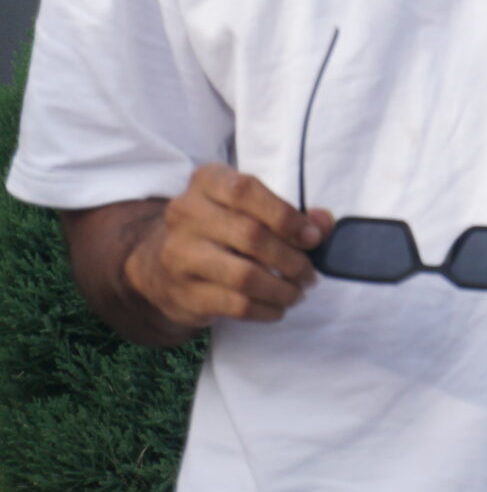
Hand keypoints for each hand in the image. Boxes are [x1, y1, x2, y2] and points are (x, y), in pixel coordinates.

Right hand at [126, 164, 331, 330]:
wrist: (158, 265)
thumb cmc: (219, 229)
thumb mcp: (247, 208)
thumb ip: (291, 213)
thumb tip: (324, 223)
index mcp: (206, 182)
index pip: (246, 191)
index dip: (286, 216)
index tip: (312, 238)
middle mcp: (185, 214)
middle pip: (250, 236)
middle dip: (292, 259)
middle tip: (310, 274)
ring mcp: (179, 254)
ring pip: (244, 275)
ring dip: (282, 289)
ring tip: (297, 293)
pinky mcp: (182, 292)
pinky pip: (235, 305)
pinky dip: (266, 309)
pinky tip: (277, 308)